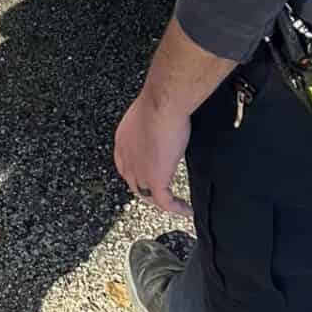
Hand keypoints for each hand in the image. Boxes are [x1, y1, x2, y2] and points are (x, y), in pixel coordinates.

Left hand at [114, 89, 193, 218]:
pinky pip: (165, 202)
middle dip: (146, 188)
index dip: (134, 170)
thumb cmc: (160, 101)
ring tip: (174, 205)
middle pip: (132, 181)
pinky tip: (188, 210)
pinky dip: (177, 208)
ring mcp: (138, 170)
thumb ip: (155, 124)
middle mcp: (126, 156)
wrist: (163, 104)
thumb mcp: (152, 112)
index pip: (125, 161)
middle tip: (163, 192)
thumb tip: (168, 125)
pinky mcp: (154, 179)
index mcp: (123, 139)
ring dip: (159, 201)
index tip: (146, 173)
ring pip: (146, 194)